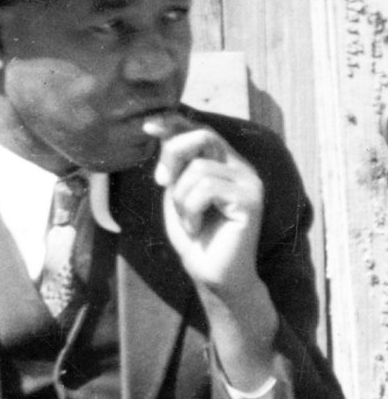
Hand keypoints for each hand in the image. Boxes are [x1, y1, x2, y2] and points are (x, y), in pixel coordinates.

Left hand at [143, 114, 262, 295]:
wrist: (213, 276)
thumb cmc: (195, 237)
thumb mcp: (178, 194)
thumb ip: (175, 166)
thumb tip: (163, 132)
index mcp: (226, 164)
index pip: (202, 130)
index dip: (175, 123)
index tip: (148, 125)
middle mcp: (242, 168)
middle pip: (204, 136)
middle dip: (174, 156)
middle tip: (162, 183)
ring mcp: (250, 183)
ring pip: (198, 169)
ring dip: (181, 198)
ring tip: (188, 220)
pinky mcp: (251, 200)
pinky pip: (207, 189)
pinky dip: (191, 210)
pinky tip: (196, 228)